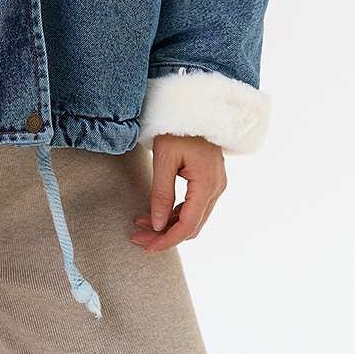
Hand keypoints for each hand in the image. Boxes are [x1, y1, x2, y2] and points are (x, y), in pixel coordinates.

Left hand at [131, 134, 226, 253]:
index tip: (146, 246)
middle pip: (191, 226)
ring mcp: (216, 185)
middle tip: (138, 236)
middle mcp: (216, 189)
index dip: (166, 240)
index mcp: (206, 185)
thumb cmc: (177, 129)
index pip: (187, 225)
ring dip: (169, 225)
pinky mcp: (211, 181)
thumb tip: (157, 224)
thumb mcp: (164, 159)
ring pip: (194, 218)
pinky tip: (156, 213)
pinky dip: (176, 214)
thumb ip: (161, 193)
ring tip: (141, 224)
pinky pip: (195, 206)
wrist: (194, 107)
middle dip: (164, 235)